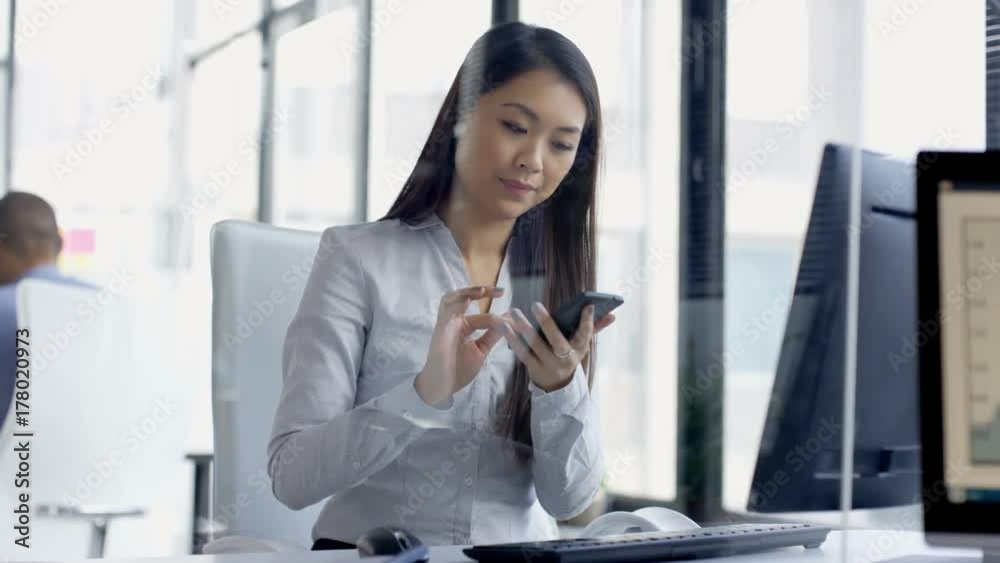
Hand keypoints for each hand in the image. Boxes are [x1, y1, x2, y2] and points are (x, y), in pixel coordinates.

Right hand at [415, 286, 509, 404]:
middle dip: (482, 291)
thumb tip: (508, 321)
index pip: (484, 316)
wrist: (442, 386)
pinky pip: (446, 310)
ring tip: (483, 291)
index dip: (500, 318)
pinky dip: (457, 302)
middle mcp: (454, 322)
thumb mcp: (480, 350)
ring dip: (467, 292)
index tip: (515, 318)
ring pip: (451, 299)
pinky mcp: (440, 329)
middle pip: (464, 298)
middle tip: (500, 291)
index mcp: (464, 327)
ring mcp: (445, 324)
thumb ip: (492, 335)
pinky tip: (468, 299)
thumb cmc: (458, 369)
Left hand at [501, 302, 616, 391]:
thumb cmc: (569, 356)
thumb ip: (594, 328)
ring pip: (535, 345)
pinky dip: (513, 339)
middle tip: (536, 305)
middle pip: (556, 339)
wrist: (557, 385)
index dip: (588, 320)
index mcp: (578, 350)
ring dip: (523, 328)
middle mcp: (565, 359)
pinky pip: (522, 353)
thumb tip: (612, 315)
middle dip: (547, 322)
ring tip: (514, 312)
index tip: (587, 305)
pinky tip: (505, 327)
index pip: (586, 334)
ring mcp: (549, 365)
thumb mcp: (582, 345)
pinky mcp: (534, 369)